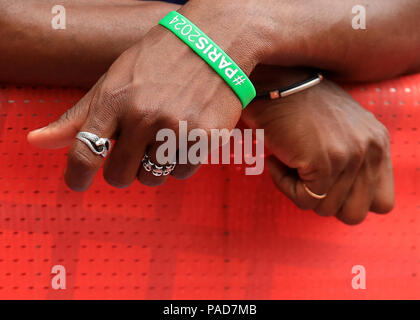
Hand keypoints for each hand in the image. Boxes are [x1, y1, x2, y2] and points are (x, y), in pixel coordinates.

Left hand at [27, 2, 263, 190]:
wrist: (214, 43)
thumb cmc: (158, 61)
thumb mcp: (113, 80)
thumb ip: (78, 116)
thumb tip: (36, 142)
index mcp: (114, 100)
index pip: (84, 153)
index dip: (76, 176)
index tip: (78, 183)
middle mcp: (143, 116)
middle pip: (120, 176)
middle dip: (124, 169)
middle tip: (136, 150)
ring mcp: (175, 128)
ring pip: (152, 179)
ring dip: (155, 166)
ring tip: (165, 137)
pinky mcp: (205, 138)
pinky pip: (182, 173)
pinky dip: (181, 162)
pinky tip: (186, 137)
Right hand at [242, 66, 393, 224]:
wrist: (273, 83)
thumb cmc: (298, 107)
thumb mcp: (341, 130)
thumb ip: (353, 161)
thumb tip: (342, 197)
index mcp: (378, 144)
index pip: (382, 204)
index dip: (351, 201)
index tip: (327, 184)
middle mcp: (370, 150)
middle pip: (354, 215)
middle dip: (325, 202)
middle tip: (305, 177)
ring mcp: (349, 156)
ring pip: (325, 209)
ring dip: (300, 190)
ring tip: (289, 161)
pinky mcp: (324, 162)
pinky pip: (304, 200)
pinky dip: (284, 184)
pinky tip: (277, 160)